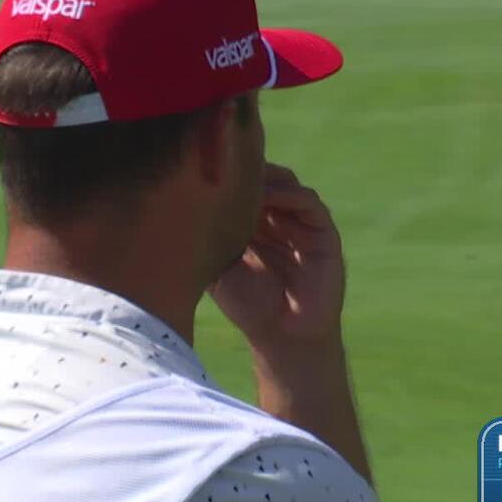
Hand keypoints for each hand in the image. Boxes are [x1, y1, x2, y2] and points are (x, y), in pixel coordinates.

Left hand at [210, 164, 344, 349]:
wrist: (283, 337)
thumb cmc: (248, 306)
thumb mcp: (218, 267)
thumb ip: (206, 238)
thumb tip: (177, 206)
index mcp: (252, 221)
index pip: (240, 184)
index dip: (224, 173)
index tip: (200, 165)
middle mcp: (278, 216)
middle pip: (263, 175)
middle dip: (243, 167)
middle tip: (220, 164)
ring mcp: (301, 222)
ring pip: (286, 182)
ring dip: (264, 177)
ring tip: (239, 180)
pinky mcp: (324, 232)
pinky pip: (308, 202)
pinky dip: (288, 194)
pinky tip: (264, 196)